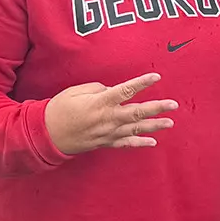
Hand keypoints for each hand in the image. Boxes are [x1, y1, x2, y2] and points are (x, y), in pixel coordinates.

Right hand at [43, 72, 177, 154]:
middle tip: (174, 104)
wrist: (45, 134)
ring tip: (170, 122)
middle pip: (137, 112)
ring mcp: (108, 132)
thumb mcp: (76, 91)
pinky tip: (153, 142)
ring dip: (154, 125)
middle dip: (157, 108)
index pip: (126, 90)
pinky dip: (140, 143)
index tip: (156, 77)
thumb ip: (98, 89)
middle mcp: (108, 118)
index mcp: (100, 102)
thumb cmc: (59, 109)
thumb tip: (112, 91)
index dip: (142, 83)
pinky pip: (126, 143)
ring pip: (136, 128)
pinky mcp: (105, 143)